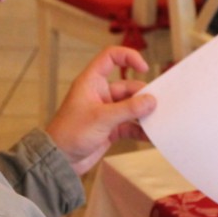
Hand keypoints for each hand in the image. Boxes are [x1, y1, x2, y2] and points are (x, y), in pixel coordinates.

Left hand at [45, 47, 156, 175]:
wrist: (60, 159)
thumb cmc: (70, 133)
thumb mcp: (101, 118)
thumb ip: (128, 109)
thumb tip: (151, 101)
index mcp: (92, 82)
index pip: (111, 57)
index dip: (128, 56)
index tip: (144, 68)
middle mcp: (100, 94)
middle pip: (128, 86)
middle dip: (143, 94)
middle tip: (157, 104)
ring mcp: (106, 111)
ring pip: (131, 106)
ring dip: (143, 113)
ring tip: (158, 119)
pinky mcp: (111, 128)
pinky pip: (130, 125)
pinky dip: (140, 129)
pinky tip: (151, 135)